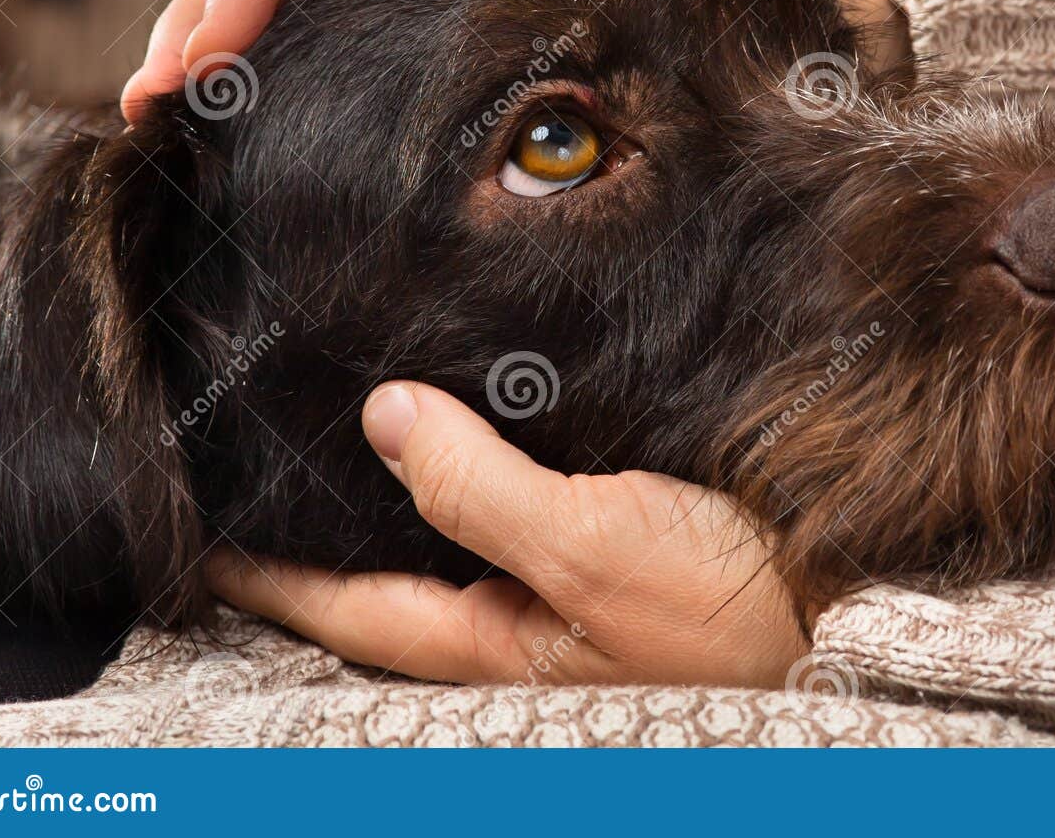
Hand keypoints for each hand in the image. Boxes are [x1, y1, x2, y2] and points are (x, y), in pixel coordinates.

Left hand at [207, 382, 808, 687]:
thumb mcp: (596, 549)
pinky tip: (475, 414)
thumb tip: (384, 418)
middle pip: (391, 568)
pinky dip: (481, 461)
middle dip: (326, 520)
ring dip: (401, 483)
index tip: (197, 524)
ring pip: (454, 528)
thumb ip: (481, 490)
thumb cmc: (733, 606)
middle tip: (259, 453)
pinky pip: (521, 499)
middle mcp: (518, 616)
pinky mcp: (615, 541)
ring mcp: (565, 584)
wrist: (857, 608)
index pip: (346, 604)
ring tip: (346, 421)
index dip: (267, 567)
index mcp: (495, 639)